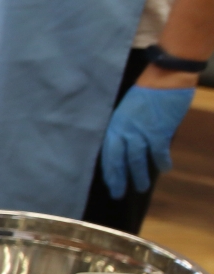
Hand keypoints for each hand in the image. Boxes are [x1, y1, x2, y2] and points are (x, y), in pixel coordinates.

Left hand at [100, 82, 193, 197]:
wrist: (164, 79)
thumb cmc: (145, 93)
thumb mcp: (126, 111)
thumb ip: (124, 128)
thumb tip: (125, 145)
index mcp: (114, 126)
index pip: (107, 154)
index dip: (108, 170)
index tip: (109, 183)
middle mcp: (124, 131)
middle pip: (118, 160)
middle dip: (118, 179)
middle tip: (118, 194)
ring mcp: (141, 132)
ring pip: (136, 160)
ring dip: (139, 176)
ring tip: (140, 188)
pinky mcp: (159, 132)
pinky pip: (158, 152)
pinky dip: (162, 162)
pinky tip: (165, 169)